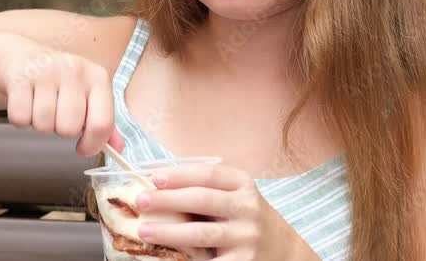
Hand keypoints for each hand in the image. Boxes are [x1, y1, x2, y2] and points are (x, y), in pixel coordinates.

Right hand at [0, 33, 123, 156]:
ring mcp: (46, 72)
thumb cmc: (58, 80)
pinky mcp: (20, 77)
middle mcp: (75, 70)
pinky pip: (20, 118)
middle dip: (61, 130)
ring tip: (40, 105)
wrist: (21, 55)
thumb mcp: (86, 94)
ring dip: (40, 124)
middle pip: (69, 129)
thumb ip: (103, 121)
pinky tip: (25, 102)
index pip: (102, 123)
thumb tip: (118, 149)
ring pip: (44, 125)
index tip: (83, 148)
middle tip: (57, 114)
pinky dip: (20, 119)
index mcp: (98, 77)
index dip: (93, 144)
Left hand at [133, 162, 309, 259]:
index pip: (209, 174)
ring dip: (169, 232)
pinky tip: (167, 259)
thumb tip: (156, 177)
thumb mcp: (236, 195)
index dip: (180, 174)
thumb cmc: (246, 218)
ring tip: (144, 231)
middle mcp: (248, 208)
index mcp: (243, 185)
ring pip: (202, 234)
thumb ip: (205, 186)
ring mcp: (247, 237)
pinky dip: (187, 260)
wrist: (284, 251)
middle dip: (168, 200)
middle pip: (202, 200)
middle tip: (141, 201)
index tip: (154, 177)